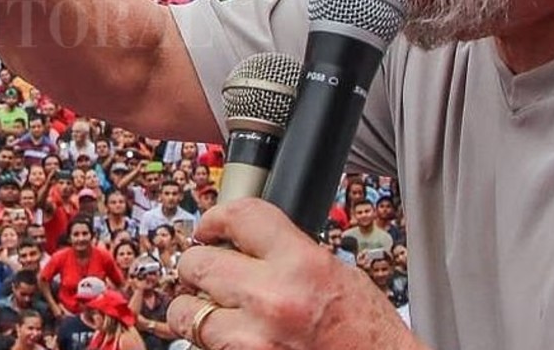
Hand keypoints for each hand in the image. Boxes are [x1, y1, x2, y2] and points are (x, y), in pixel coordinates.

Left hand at [169, 199, 419, 349]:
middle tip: (203, 272)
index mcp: (303, 265)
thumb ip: (287, 254)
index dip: (216, 217)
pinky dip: (210, 342)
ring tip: (209, 310)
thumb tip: (242, 242)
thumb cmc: (367, 334)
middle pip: (199, 263)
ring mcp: (253, 342)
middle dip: (197, 266)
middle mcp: (274, 300)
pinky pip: (202, 347)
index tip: (208, 228)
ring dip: (192, 310)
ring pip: (186, 313)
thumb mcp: (336, 275)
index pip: (240, 216)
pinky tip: (230, 339)